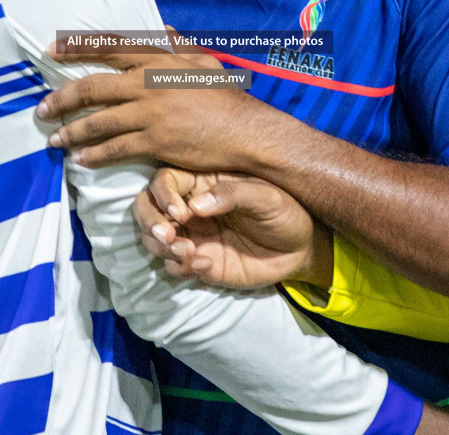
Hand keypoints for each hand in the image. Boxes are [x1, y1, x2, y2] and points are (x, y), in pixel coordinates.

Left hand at [38, 29, 292, 171]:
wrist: (247, 132)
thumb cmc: (227, 98)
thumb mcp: (205, 63)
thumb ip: (180, 46)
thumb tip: (163, 29)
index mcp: (159, 59)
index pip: (109, 47)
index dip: (76, 47)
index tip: (50, 51)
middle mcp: (149, 82)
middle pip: (93, 87)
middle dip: (62, 98)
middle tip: (42, 108)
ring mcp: (151, 113)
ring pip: (98, 121)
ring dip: (71, 131)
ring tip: (54, 139)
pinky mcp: (155, 142)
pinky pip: (115, 149)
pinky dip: (94, 155)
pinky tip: (81, 160)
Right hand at [134, 168, 329, 288]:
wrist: (301, 249)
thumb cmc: (285, 211)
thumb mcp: (267, 197)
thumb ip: (232, 195)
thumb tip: (195, 206)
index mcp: (203, 183)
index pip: (164, 181)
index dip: (162, 195)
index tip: (180, 213)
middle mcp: (190, 208)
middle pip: (147, 207)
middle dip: (149, 221)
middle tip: (168, 235)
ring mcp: (191, 235)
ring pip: (153, 237)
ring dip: (161, 246)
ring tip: (187, 253)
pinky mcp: (197, 262)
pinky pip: (172, 265)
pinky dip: (179, 267)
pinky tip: (204, 265)